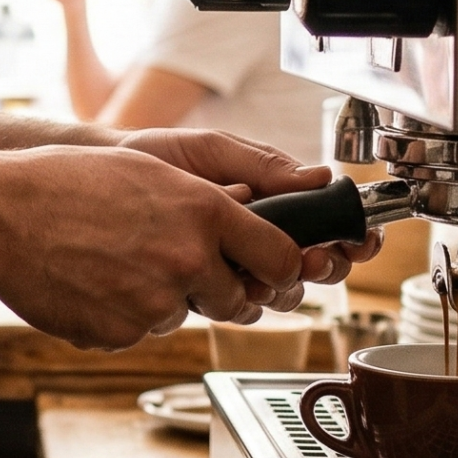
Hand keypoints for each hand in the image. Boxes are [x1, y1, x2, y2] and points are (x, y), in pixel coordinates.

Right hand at [0, 145, 309, 350]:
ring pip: (181, 314)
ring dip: (160, 299)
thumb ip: (206, 200)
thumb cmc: (66, 183)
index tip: (273, 272)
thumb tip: (246, 217)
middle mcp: (188, 260)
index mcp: (205, 212)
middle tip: (179, 270)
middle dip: (217, 290)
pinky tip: (89, 282)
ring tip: (112, 263)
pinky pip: (139, 331)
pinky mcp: (123, 334)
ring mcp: (155, 302)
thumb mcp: (149, 170)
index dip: (282, 269)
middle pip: (239, 300)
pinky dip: (121, 314)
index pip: (280, 257)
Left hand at [117, 128, 382, 294]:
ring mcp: (231, 267)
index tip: (357, 241)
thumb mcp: (213, 151)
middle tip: (309, 258)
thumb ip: (264, 165)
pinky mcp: (202, 289)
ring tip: (259, 268)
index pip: (328, 226)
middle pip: (314, 269)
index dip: (351, 238)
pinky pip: (235, 306)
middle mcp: (257, 240)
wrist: (100, 180)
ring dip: (279, 286)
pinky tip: (224, 280)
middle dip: (321, 267)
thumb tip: (320, 176)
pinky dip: (237, 297)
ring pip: (279, 294)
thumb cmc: (156, 158)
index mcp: (272, 203)